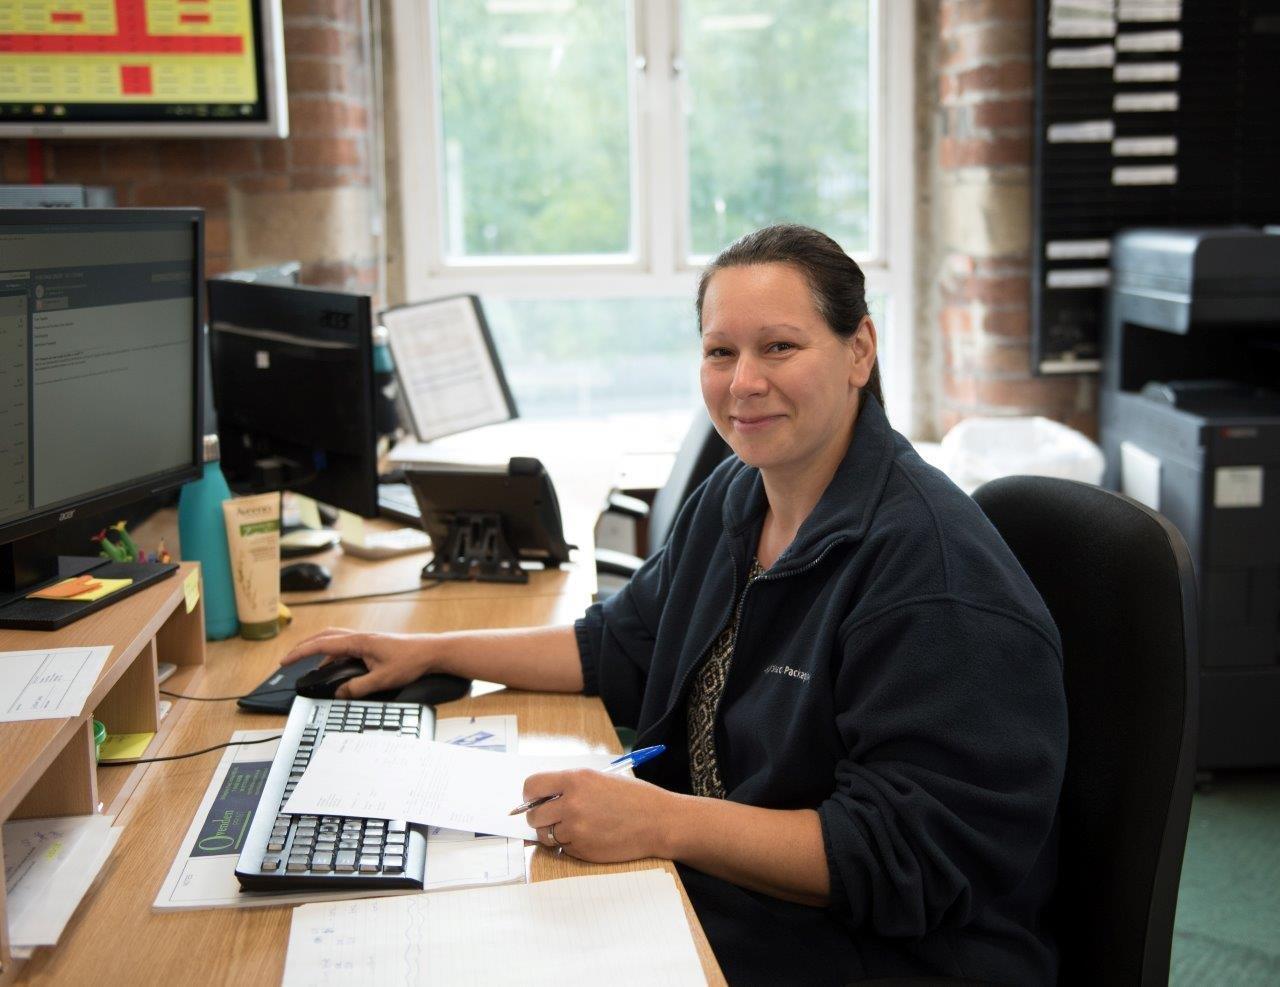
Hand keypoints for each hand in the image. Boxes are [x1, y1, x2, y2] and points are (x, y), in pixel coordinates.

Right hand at [278, 627, 432, 698]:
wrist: (432, 652)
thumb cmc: (411, 661)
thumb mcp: (382, 680)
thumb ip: (358, 688)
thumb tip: (339, 694)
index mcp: (359, 642)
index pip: (322, 645)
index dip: (301, 653)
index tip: (285, 661)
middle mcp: (360, 637)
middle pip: (324, 637)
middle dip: (305, 647)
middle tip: (291, 659)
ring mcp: (366, 640)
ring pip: (335, 640)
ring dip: (320, 650)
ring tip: (310, 667)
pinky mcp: (373, 644)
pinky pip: (346, 646)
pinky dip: (335, 655)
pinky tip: (336, 668)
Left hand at [524, 769, 676, 863]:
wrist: (657, 821)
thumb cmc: (632, 797)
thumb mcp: (599, 779)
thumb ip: (570, 786)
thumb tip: (542, 797)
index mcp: (575, 780)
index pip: (532, 786)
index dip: (530, 795)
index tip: (533, 800)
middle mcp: (571, 804)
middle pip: (533, 815)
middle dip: (539, 818)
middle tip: (553, 817)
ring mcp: (575, 829)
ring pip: (545, 835)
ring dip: (554, 833)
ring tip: (576, 826)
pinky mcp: (582, 850)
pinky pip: (563, 848)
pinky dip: (570, 844)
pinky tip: (590, 836)